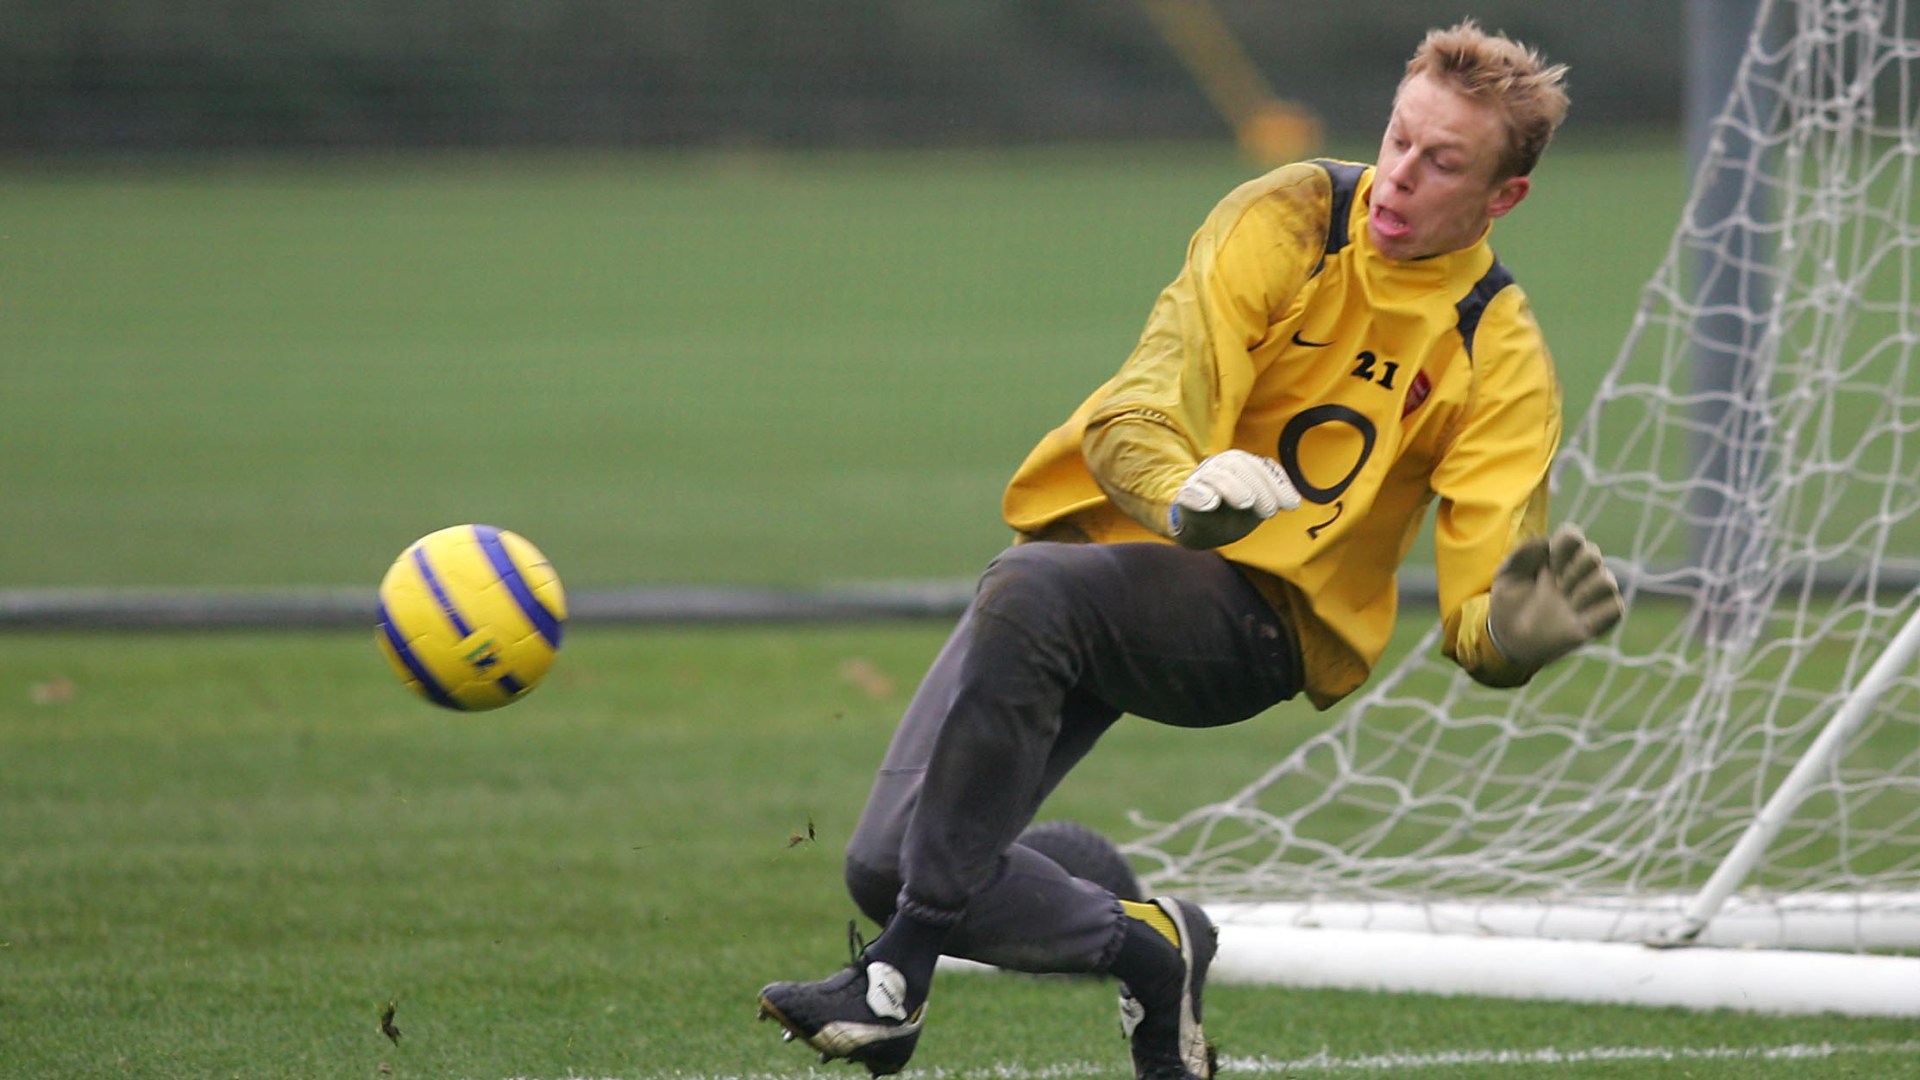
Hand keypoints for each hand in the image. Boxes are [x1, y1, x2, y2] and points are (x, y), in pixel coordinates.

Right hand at [1168, 450, 1300, 549]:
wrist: (1197, 529)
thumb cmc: (1229, 513)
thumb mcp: (1255, 506)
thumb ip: (1272, 498)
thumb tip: (1294, 502)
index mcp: (1239, 464)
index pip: (1260, 467)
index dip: (1278, 485)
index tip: (1292, 506)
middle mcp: (1219, 466)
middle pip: (1240, 467)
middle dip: (1259, 488)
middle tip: (1270, 512)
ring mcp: (1200, 480)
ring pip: (1216, 475)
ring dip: (1233, 488)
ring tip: (1245, 503)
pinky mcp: (1184, 496)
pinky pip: (1190, 492)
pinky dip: (1200, 495)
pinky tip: (1211, 503)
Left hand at [1487, 523, 1623, 666]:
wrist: (1509, 642)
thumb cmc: (1507, 607)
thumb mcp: (1505, 578)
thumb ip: (1521, 555)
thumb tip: (1547, 542)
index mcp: (1555, 562)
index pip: (1574, 536)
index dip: (1566, 542)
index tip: (1549, 561)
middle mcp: (1575, 577)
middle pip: (1593, 553)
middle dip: (1574, 567)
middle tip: (1557, 585)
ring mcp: (1587, 600)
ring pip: (1608, 579)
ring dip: (1587, 588)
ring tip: (1567, 600)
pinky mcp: (1595, 623)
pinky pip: (1616, 606)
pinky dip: (1600, 608)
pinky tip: (1578, 614)